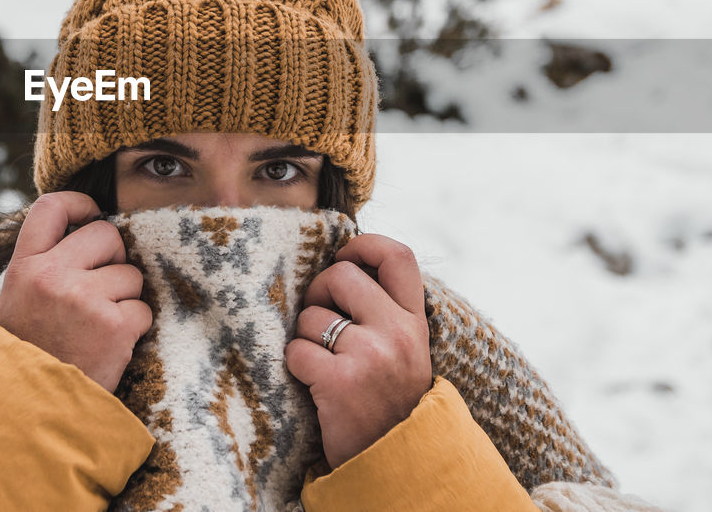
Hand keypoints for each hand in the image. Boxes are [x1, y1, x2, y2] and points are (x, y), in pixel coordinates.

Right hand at [0, 192, 152, 392]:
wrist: (30, 412)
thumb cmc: (31, 352)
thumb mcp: (20, 299)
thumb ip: (47, 263)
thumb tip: (90, 227)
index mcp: (24, 266)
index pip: (51, 207)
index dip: (80, 204)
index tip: (92, 215)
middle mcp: (51, 275)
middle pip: (106, 235)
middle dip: (113, 260)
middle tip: (98, 292)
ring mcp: (83, 298)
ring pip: (131, 274)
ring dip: (124, 299)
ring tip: (97, 328)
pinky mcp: (113, 325)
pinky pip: (143, 309)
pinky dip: (134, 328)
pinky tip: (110, 346)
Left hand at [284, 234, 432, 469]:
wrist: (396, 466)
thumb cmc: (388, 401)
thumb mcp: (405, 350)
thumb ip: (384, 311)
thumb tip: (341, 263)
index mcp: (415, 321)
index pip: (398, 256)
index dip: (364, 245)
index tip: (344, 258)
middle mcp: (398, 333)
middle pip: (341, 275)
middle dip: (318, 294)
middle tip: (321, 322)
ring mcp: (371, 356)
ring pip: (311, 316)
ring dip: (305, 337)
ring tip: (322, 363)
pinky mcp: (341, 382)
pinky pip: (296, 351)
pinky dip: (296, 366)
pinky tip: (313, 384)